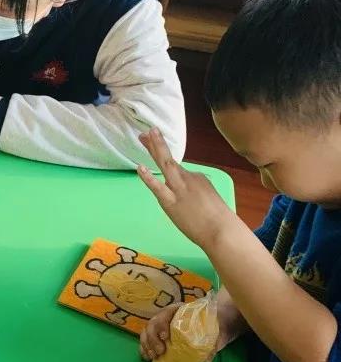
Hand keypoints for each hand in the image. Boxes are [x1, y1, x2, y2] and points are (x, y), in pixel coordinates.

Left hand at [136, 129, 242, 250]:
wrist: (222, 231)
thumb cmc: (219, 221)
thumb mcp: (210, 201)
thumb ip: (198, 195)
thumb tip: (190, 196)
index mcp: (198, 179)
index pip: (179, 171)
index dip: (168, 164)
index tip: (159, 151)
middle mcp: (189, 179)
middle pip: (170, 159)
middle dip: (158, 143)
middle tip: (150, 130)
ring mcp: (179, 189)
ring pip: (165, 165)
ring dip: (155, 149)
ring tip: (145, 136)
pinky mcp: (171, 202)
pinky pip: (157, 188)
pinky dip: (148, 177)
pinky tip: (140, 167)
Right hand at [140, 301, 228, 361]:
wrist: (209, 324)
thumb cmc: (210, 325)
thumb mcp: (214, 331)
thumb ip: (212, 344)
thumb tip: (207, 361)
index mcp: (179, 310)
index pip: (166, 312)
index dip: (162, 324)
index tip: (165, 337)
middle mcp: (166, 316)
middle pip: (153, 323)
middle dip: (153, 338)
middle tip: (160, 352)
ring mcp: (159, 326)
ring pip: (146, 331)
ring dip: (147, 344)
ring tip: (153, 357)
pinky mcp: (156, 335)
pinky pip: (145, 340)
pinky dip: (144, 348)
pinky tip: (147, 357)